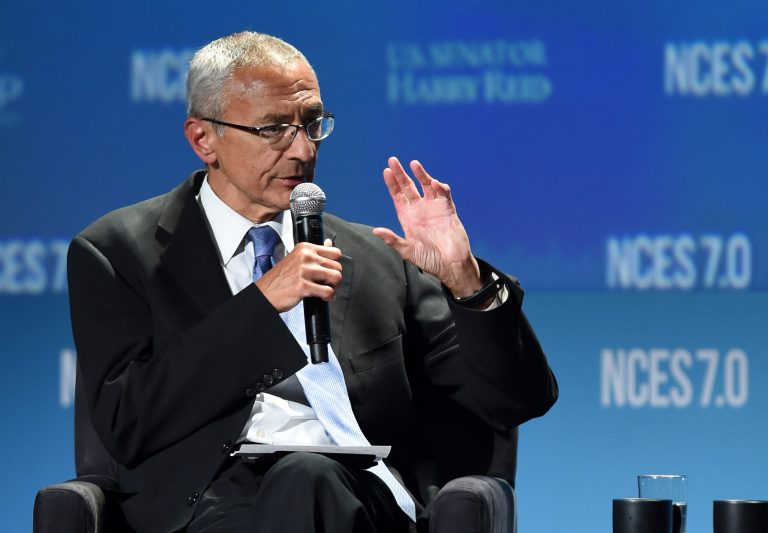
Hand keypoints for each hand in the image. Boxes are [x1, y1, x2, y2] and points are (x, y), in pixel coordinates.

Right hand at [256, 239, 341, 311]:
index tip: (330, 271)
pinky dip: (329, 297)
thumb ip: (315, 252)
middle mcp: (305, 256)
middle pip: (337, 266)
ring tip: (326, 291)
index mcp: (305, 248)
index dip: (335, 264)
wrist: (265, 293)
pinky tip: (322, 297)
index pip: (335, 252)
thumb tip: (329, 243)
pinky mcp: (303, 286)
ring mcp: (304, 271)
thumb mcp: (297, 259)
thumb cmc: (280, 278)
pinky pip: (328, 291)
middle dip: (336, 278)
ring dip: (334, 287)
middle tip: (328, 284)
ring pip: (336, 277)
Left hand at [372, 157, 482, 297]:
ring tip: (414, 164)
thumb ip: (393, 240)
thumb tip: (376, 230)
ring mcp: (434, 208)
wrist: (452, 265)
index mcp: (408, 218)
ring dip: (421, 174)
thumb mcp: (408, 251)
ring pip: (426, 186)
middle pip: (408, 187)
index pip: (398, 197)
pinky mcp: (448, 210)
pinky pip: (443, 195)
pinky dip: (440, 188)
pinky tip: (435, 183)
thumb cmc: (430, 260)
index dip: (392, 185)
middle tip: (393, 160)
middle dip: (401, 174)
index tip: (386, 172)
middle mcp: (420, 210)